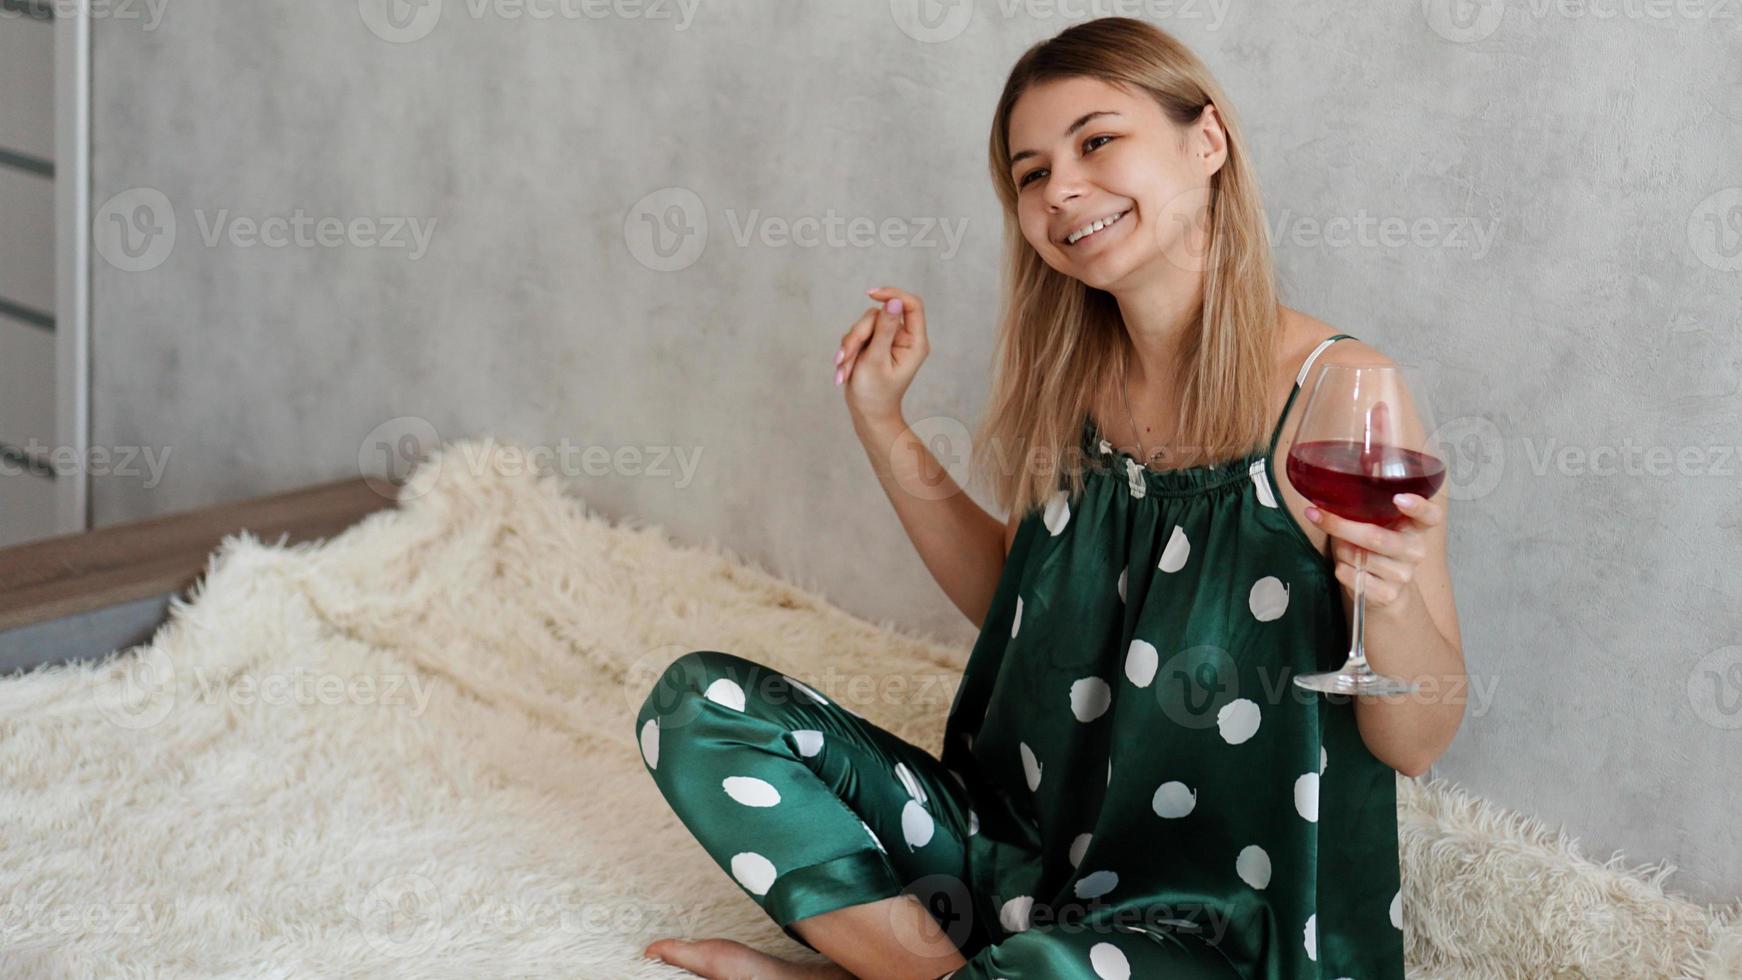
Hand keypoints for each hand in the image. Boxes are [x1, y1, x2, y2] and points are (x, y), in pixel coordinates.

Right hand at [835, 286, 928, 425]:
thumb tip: (893, 301)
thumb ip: (884, 330)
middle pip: (878, 315)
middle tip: (845, 358)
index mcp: (914, 342)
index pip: (911, 305)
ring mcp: (887, 340)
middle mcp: (903, 338)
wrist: (867, 414)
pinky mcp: (873, 344)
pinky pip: (856, 334)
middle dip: (858, 335)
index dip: (893, 294)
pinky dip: (848, 351)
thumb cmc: (875, 393)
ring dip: (850, 346)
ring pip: (864, 325)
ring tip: (845, 370)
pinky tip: (845, 370)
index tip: (872, 295)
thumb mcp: (877, 359)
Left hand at [1305, 493, 1444, 614]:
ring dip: (1341, 549)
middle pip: (1376, 537)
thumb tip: (1327, 502)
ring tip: (1344, 547)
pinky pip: (1351, 575)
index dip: (1418, 506)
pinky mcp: (1387, 594)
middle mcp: (1415, 550)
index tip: (1399, 498)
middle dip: (1342, 526)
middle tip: (1318, 515)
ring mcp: (1403, 574)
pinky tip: (1348, 567)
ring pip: (1358, 556)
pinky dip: (1341, 568)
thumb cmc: (1374, 547)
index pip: (1430, 515)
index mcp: (1416, 527)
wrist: (1385, 590)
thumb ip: (1366, 512)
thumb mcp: (1376, 525)